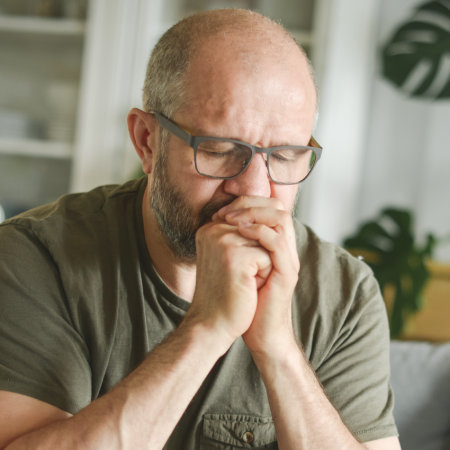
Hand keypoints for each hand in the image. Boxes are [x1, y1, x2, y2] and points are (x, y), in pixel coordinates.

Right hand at [183, 221, 272, 347]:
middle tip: (240, 277)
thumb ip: (242, 233)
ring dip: (263, 264)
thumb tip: (270, 214)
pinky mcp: (235, 256)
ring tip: (242, 281)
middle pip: (261, 230)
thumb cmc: (225, 293)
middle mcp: (213, 230)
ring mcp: (223, 241)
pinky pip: (268, 256)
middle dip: (260, 255)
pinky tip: (245, 287)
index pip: (252, 220)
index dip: (255, 248)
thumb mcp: (231, 256)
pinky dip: (264, 274)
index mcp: (210, 227)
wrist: (213, 325)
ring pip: (267, 242)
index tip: (235, 268)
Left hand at [214, 196, 299, 356]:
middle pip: (278, 207)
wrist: (259, 333)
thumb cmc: (245, 302)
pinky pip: (277, 242)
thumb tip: (216, 226)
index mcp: (275, 246)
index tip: (222, 211)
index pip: (270, 208)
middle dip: (250, 203)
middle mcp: (285, 250)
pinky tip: (239, 233)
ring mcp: (288, 260)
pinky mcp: (286, 274)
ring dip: (253, 213)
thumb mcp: (237, 268)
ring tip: (231, 220)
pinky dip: (258, 231)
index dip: (247, 203)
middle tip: (226, 212)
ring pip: (281, 219)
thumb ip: (235, 246)